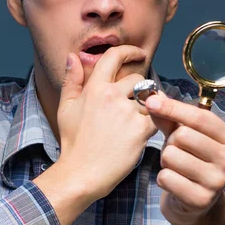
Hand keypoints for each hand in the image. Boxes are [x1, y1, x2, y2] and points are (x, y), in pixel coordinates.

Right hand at [56, 46, 155, 203]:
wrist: (81, 173)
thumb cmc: (73, 143)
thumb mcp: (66, 108)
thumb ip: (71, 80)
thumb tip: (73, 56)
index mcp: (94, 88)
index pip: (114, 57)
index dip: (129, 51)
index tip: (138, 53)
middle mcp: (112, 96)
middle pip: (137, 79)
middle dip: (139, 89)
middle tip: (134, 104)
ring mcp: (127, 113)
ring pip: (150, 98)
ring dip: (149, 106)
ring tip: (139, 121)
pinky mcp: (140, 130)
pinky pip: (158, 117)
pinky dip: (157, 121)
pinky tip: (149, 130)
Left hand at [145, 91, 224, 224]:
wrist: (197, 202)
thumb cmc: (191, 161)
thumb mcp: (185, 136)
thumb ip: (171, 118)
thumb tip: (153, 98)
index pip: (199, 117)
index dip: (173, 108)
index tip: (151, 101)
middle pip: (182, 136)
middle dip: (171, 142)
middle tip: (177, 151)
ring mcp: (218, 182)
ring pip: (171, 156)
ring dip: (166, 161)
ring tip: (176, 167)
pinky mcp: (201, 200)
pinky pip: (166, 178)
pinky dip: (163, 178)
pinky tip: (174, 182)